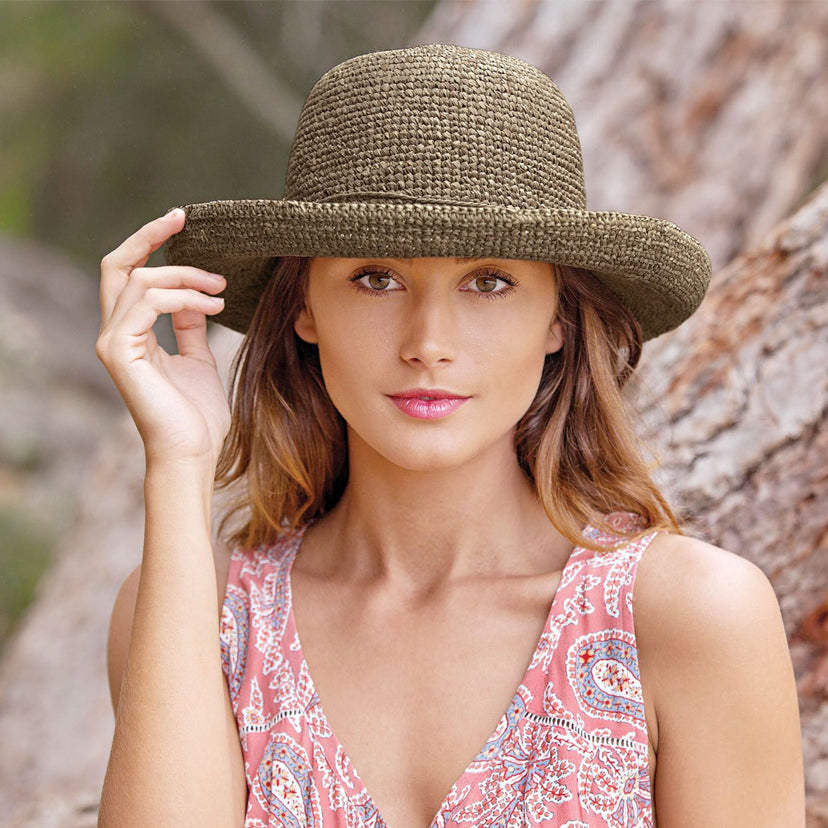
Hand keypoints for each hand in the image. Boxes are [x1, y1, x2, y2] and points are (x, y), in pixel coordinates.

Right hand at [96, 209, 230, 466]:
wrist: (193, 451)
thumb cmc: (197, 414)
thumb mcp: (198, 358)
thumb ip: (190, 325)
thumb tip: (196, 297)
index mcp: (131, 333)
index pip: (129, 276)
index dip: (150, 245)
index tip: (182, 223)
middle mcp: (115, 333)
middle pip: (118, 265)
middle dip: (149, 237)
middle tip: (184, 218)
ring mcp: (113, 341)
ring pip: (139, 281)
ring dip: (186, 276)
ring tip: (221, 289)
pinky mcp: (120, 351)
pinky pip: (149, 303)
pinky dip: (184, 297)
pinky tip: (214, 305)